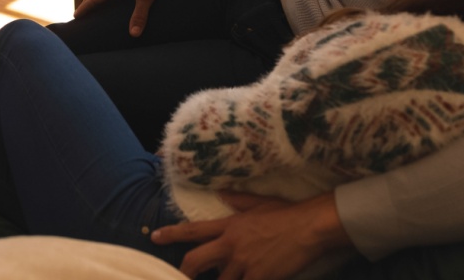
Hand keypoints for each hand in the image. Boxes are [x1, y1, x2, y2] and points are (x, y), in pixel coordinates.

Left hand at [151, 192, 350, 279]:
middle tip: (179, 276)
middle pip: (195, 261)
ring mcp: (243, 263)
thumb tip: (222, 192)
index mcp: (229, 226)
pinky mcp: (259, 277)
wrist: (309, 227)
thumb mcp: (258, 202)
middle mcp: (230, 245)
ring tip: (223, 278)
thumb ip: (237, 199)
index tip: (154, 237)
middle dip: (184, 272)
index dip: (171, 234)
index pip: (193, 230)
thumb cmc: (286, 213)